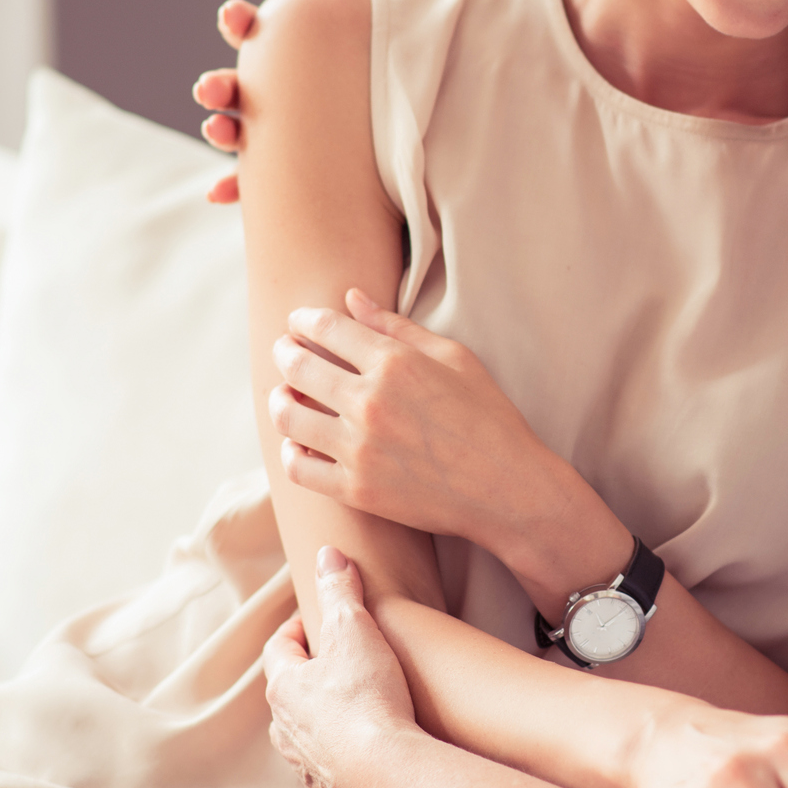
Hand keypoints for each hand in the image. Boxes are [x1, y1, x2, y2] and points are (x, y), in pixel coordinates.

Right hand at [194, 0, 419, 202]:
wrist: (417, 149)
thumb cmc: (394, 80)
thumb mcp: (393, 35)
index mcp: (296, 53)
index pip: (260, 32)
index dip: (242, 22)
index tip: (233, 15)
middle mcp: (280, 93)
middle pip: (238, 84)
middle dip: (220, 84)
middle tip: (211, 87)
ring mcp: (281, 136)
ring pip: (239, 133)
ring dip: (220, 129)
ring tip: (218, 130)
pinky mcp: (292, 179)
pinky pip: (257, 189)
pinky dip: (234, 189)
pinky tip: (218, 193)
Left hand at [263, 545, 419, 787]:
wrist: (386, 774)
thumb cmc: (368, 698)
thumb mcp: (355, 630)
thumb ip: (340, 590)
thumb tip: (327, 554)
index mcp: (285, 688)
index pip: (279, 649)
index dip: (297, 630)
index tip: (318, 620)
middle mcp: (286, 730)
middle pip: (288, 695)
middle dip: (309, 677)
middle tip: (339, 662)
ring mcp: (306, 765)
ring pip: (304, 736)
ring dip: (321, 721)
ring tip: (353, 709)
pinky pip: (329, 771)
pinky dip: (341, 759)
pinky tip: (365, 755)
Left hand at [267, 289, 595, 559]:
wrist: (508, 488)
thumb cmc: (489, 417)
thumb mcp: (454, 357)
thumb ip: (397, 326)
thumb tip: (351, 297)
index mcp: (395, 362)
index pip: (326, 327)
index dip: (303, 320)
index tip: (298, 323)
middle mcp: (370, 402)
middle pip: (297, 366)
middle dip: (284, 352)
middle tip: (285, 351)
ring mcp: (360, 449)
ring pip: (288, 417)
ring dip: (279, 401)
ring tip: (285, 397)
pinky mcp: (356, 490)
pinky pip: (299, 468)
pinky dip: (290, 452)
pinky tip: (298, 444)